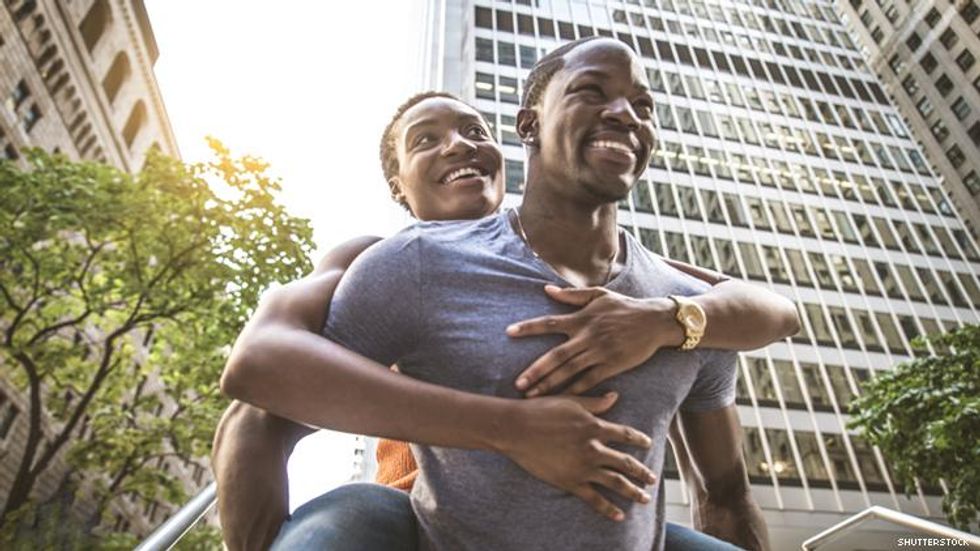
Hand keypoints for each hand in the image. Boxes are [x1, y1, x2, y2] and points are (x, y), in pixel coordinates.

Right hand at [498, 392, 656, 520]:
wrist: (515, 428)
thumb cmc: (540, 410)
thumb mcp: (570, 401)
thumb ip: (595, 403)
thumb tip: (615, 396)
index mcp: (594, 427)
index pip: (625, 434)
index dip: (639, 439)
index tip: (649, 444)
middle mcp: (593, 448)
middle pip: (626, 462)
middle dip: (642, 472)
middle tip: (653, 479)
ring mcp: (583, 467)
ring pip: (615, 482)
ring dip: (633, 491)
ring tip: (644, 498)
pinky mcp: (570, 482)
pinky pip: (594, 498)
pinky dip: (608, 508)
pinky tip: (619, 515)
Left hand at [507, 285, 682, 396]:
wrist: (656, 320)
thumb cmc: (626, 306)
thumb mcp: (599, 294)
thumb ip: (572, 295)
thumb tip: (547, 290)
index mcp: (582, 318)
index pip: (549, 322)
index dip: (529, 327)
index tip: (509, 332)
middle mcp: (588, 336)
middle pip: (556, 355)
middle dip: (535, 370)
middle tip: (517, 383)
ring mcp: (600, 352)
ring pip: (570, 371)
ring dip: (550, 384)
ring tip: (532, 395)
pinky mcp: (613, 365)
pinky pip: (590, 381)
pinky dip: (575, 391)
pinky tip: (561, 400)